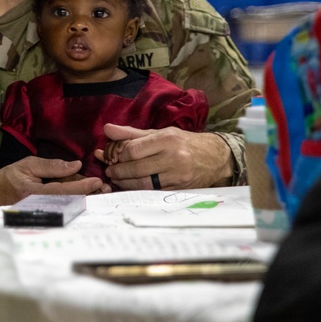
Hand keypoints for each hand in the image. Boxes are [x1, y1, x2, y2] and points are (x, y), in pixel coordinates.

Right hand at [0, 157, 108, 207]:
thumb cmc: (8, 178)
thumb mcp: (27, 165)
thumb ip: (51, 166)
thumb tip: (76, 165)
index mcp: (33, 193)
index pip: (63, 190)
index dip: (82, 186)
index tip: (97, 181)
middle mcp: (40, 208)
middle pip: (70, 203)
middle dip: (89, 195)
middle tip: (105, 189)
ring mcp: (42, 216)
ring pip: (69, 208)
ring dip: (86, 200)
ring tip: (100, 193)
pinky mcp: (44, 219)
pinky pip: (63, 212)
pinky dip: (77, 204)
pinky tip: (86, 199)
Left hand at [95, 124, 232, 189]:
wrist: (214, 157)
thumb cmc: (182, 142)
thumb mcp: (159, 133)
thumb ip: (131, 133)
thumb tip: (106, 129)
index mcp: (167, 139)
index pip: (133, 150)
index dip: (119, 155)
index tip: (112, 156)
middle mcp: (174, 157)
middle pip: (137, 168)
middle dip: (118, 171)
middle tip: (109, 171)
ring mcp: (178, 176)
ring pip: (144, 184)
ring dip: (125, 183)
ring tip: (117, 179)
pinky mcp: (180, 189)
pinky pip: (153, 192)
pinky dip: (139, 191)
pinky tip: (131, 187)